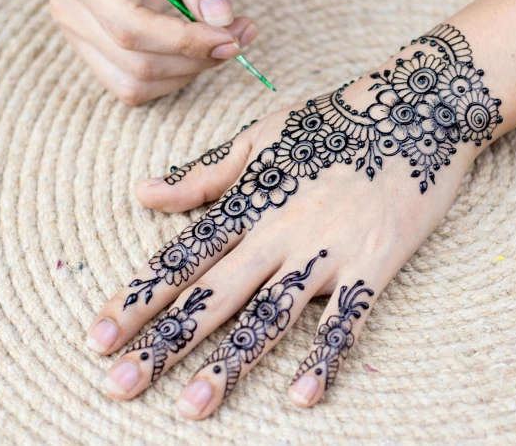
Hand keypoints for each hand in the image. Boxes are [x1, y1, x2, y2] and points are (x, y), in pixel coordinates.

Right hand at [49, 0, 257, 105]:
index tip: (230, 36)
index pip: (130, 27)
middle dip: (198, 58)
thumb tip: (219, 18)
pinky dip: (174, 78)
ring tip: (224, 40)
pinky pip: (134, 88)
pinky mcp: (93, 52)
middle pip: (138, 63)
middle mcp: (70, 7)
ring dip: (190, 72)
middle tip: (240, 34)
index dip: (184, 42)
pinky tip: (195, 50)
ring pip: (136, 85)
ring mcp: (77, 35)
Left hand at [84, 24, 502, 417]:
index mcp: (250, 202)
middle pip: (213, 295)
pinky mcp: (373, 264)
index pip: (183, 258)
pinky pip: (347, 320)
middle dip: (164, 342)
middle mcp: (279, 232)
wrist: (415, 109)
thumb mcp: (263, 135)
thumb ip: (206, 173)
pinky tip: (302, 396)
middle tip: (122, 384)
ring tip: (193, 405)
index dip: (138, 299)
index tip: (100, 337)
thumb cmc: (336, 120)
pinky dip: (325, 358)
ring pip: (270, 315)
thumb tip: (143, 193)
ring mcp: (327, 250)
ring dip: (230, 362)